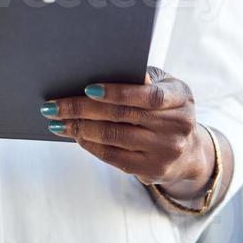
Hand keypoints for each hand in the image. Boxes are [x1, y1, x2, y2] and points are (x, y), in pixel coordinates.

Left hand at [43, 66, 215, 194]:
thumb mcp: (164, 86)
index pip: (148, 95)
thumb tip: (103, 73)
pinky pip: (114, 158)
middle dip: (82, 109)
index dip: (117, 92)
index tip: (87, 88)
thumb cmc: (165, 106)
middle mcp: (178, 125)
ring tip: (57, 121)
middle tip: (53, 106)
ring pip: (114, 138)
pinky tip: (75, 136)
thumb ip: (142, 79)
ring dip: (79, 128)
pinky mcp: (153, 170)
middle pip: (123, 116)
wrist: (189, 150)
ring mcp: (166, 151)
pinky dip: (90, 145)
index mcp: (181, 97)